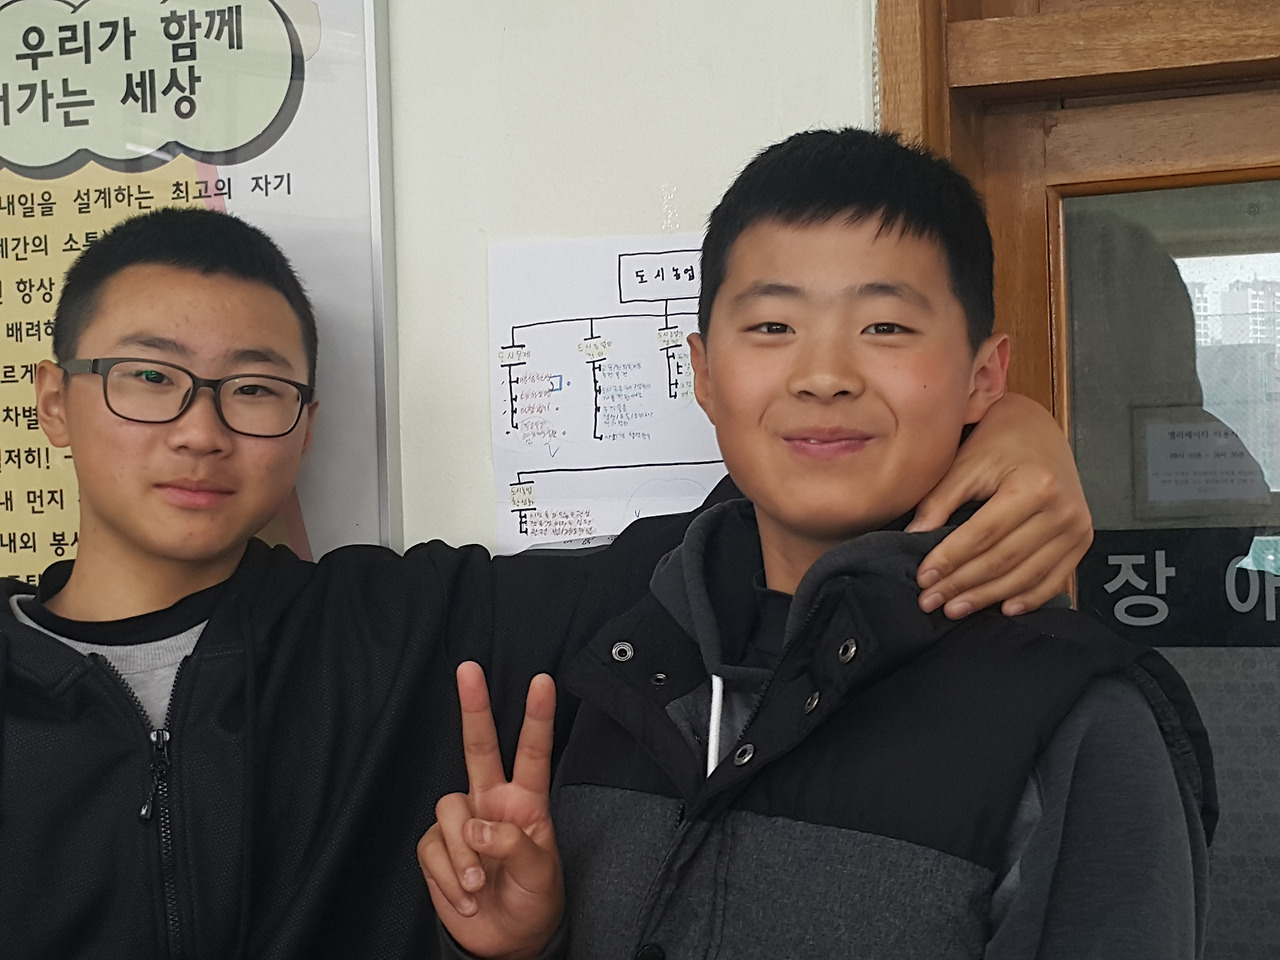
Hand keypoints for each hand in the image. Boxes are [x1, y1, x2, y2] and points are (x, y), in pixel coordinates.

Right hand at [418, 662, 562, 959]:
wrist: (507, 941)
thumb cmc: (534, 900)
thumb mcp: (541, 875)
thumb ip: (515, 845)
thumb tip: (478, 825)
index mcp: (526, 802)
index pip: (532, 752)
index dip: (537, 716)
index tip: (543, 681)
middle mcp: (491, 802)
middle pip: (479, 747)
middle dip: (474, 707)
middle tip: (470, 669)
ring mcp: (462, 823)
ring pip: (448, 808)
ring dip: (463, 854)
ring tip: (479, 886)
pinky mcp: (437, 849)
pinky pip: (432, 850)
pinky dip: (449, 879)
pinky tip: (466, 896)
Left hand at [908, 393, 1092, 617]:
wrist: (1039, 429)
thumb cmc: (998, 442)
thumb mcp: (965, 464)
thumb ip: (939, 501)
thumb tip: (913, 536)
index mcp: (1033, 485)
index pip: (983, 534)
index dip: (950, 559)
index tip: (924, 579)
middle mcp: (1062, 508)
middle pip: (1004, 559)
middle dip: (963, 584)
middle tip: (932, 601)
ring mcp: (1076, 526)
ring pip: (1027, 575)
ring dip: (989, 596)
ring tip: (956, 608)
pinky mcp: (1082, 538)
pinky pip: (1055, 578)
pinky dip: (1029, 597)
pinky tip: (1004, 608)